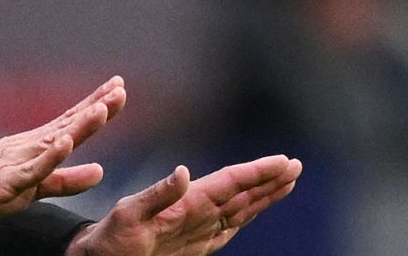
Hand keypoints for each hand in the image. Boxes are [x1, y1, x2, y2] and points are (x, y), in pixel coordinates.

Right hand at [0, 76, 126, 227]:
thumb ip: (67, 180)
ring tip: (102, 109)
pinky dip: (49, 156)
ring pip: (54, 141)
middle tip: (120, 88)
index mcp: (36, 147)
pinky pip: (32, 169)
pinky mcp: (6, 182)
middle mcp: (30, 147)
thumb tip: (101, 171)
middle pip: (68, 124)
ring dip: (78, 125)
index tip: (119, 88)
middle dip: (96, 106)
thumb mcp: (35, 188)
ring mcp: (18, 162)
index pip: (72, 123)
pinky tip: (65, 143)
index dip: (97, 106)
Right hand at [65, 155, 302, 255]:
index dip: (258, 172)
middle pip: (243, 199)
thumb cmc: (112, 241)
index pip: (230, 185)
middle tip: (295, 166)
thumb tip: (184, 172)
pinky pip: (228, 226)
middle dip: (270, 182)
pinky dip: (245, 213)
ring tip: (285, 181)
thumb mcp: (128, 214)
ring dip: (263, 196)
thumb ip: (159, 194)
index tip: (284, 161)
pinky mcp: (194, 245)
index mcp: (187, 210)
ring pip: (240, 213)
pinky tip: (253, 208)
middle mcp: (199, 223)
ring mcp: (199, 236)